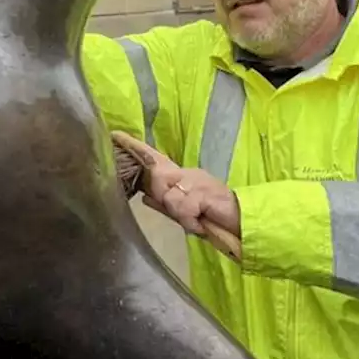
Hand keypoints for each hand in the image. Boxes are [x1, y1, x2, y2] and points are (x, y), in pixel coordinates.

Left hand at [112, 132, 241, 257]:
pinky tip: (202, 221)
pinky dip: (190, 219)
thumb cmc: (213, 218)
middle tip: (187, 212)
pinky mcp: (203, 191)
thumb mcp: (185, 213)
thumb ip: (165, 205)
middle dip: (165, 198)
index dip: (135, 148)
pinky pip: (183, 207)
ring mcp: (196, 180)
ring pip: (169, 195)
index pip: (155, 159)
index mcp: (181, 176)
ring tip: (197, 218)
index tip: (116, 136)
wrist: (242, 222)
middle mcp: (187, 173)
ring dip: (180, 213)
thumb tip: (145, 196)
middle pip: (158, 178)